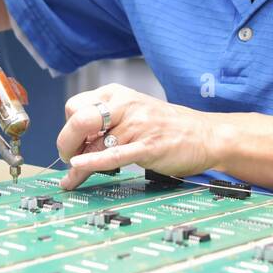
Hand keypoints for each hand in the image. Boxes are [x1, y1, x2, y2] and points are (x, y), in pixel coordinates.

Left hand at [57, 83, 213, 189]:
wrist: (206, 135)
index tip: (72, 143)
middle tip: (69, 159)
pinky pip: (113, 154)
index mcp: (117, 94)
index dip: (68, 127)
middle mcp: (125, 105)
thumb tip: (75, 144)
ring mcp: (137, 125)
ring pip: (94, 144)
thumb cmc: (166, 126)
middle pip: (78, 120)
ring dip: (80, 165)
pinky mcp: (147, 146)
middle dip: (66, 143)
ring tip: (74, 178)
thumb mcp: (132, 112)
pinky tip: (79, 168)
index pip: (74, 106)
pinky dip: (92, 162)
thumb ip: (106, 123)